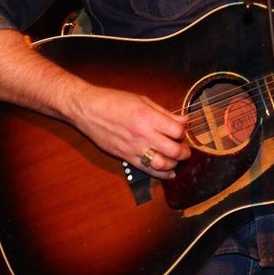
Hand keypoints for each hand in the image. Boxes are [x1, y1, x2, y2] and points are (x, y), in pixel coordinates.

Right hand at [70, 85, 190, 179]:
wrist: (88, 110)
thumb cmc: (114, 101)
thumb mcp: (143, 100)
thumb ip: (165, 113)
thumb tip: (184, 120)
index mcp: (148, 117)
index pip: (177, 131)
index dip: (183, 132)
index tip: (182, 131)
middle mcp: (143, 135)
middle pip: (174, 150)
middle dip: (184, 152)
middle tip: (185, 149)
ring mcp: (134, 148)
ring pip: (163, 165)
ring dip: (174, 164)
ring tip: (176, 159)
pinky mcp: (126, 158)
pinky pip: (147, 170)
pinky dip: (162, 174)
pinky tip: (169, 172)